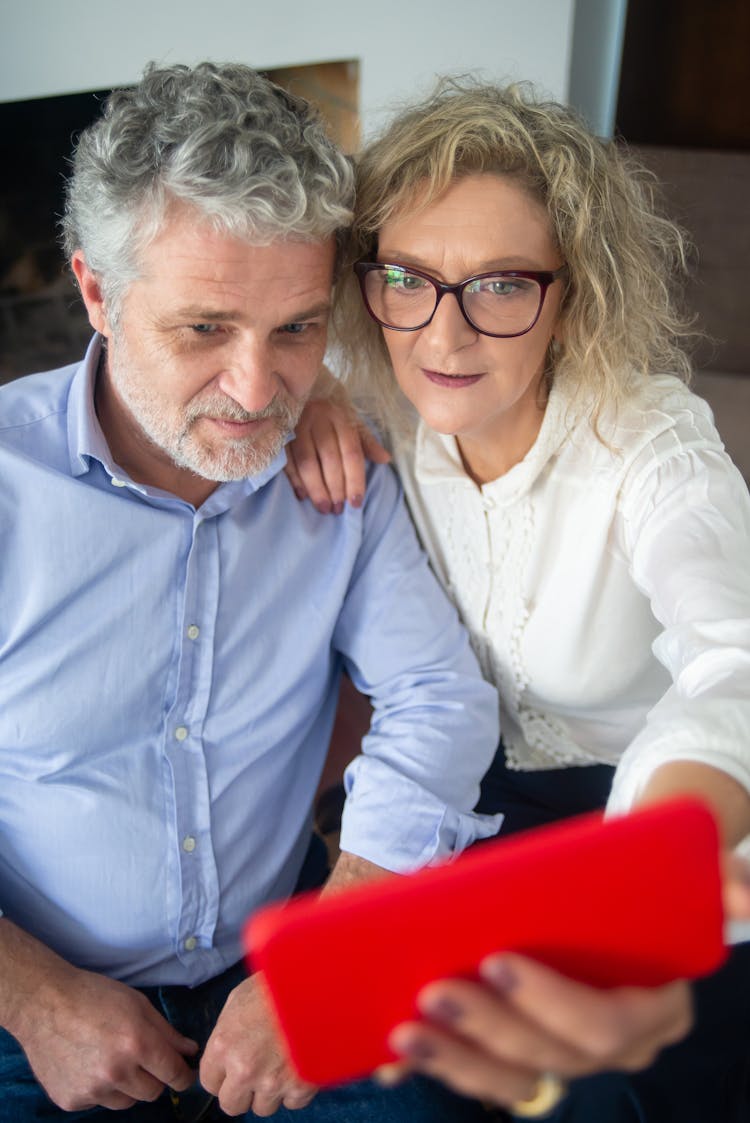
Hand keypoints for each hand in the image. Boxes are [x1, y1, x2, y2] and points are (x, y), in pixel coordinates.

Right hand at [13, 965, 197, 1111]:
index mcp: (138, 1044)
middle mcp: (117, 1072)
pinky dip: (100, 1089)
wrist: (43, 1004)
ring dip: (127, 1086)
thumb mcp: (138, 1004)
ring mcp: (92, 1090)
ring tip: (111, 1059)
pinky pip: (98, 1103)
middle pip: (152, 1093)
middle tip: (143, 1060)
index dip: (183, 1075)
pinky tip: (88, 1064)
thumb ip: (167, 1031)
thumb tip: (189, 1051)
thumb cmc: (94, 996)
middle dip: (155, 1078)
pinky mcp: (71, 1101)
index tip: (184, 1074)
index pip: (174, 1075)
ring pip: (127, 1101)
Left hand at [200, 974, 316, 1116]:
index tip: (233, 1066)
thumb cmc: (276, 984)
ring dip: (270, 1090)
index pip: (209, 1083)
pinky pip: (292, 1102)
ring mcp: (273, 1083)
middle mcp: (244, 1070)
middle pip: (232, 1105)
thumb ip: (226, 1032)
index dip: (222, 1074)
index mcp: (223, 1046)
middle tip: (257, 1069)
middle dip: (242, 1090)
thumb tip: (224, 1052)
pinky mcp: (300, 1087)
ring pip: (263, 1107)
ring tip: (282, 1061)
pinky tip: (299, 1063)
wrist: (317, 982)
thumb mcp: (239, 999)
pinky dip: (295, 1089)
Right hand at [286, 394, 389, 514]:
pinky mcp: (279, 433)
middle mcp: (319, 419)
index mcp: (340, 418)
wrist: (297, 391)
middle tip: (337, 509)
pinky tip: (302, 495)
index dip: (355, 480)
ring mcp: (296, 425)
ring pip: (308, 462)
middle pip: (330, 459)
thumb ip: (366, 442)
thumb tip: (385, 459)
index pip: (352, 453)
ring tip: (324, 507)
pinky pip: (287, 460)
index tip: (356, 503)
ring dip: (316, 488)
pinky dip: (295, 480)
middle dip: (335, 488)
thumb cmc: (329, 412)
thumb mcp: (351, 422)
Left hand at [377, 856, 749, 1108]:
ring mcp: (561, 1056)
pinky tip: (386, 1059)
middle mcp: (609, 1048)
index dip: (552, 1004)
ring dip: (453, 1063)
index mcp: (653, 1010)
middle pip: (547, 1057)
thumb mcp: (687, 867)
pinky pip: (480, 1075)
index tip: (499, 961)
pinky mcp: (519, 1053)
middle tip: (432, 991)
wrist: (622, 889)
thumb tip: (744, 892)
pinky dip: (437, 1069)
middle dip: (487, 1031)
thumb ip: (722, 879)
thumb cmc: (645, 878)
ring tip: (400, 1034)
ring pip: (509, 1080)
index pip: (605, 1025)